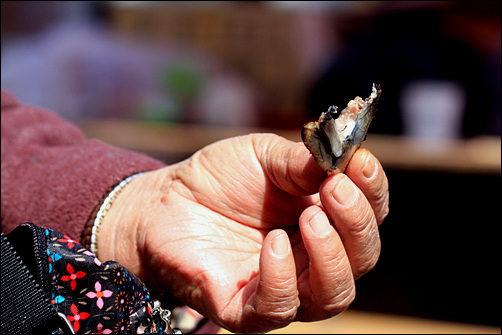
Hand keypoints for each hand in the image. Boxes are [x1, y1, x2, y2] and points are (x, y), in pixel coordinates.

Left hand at [97, 134, 388, 332]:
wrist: (165, 203)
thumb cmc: (218, 178)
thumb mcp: (261, 155)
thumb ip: (298, 160)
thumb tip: (339, 160)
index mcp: (322, 216)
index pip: (369, 215)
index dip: (372, 191)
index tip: (359, 162)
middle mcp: (311, 256)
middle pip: (362, 257)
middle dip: (356, 222)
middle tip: (335, 188)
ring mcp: (284, 285)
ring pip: (334, 293)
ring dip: (331, 255)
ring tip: (309, 218)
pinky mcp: (247, 308)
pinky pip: (280, 307)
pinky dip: (283, 277)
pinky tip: (271, 243)